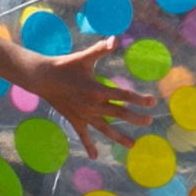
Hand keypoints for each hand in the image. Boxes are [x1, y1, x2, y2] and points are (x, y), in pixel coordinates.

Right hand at [18, 38, 149, 158]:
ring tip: (132, 145)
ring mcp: (84, 115)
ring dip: (119, 137)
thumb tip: (115, 38)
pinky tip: (95, 156)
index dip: (139, 99)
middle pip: (118, 114)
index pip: (123, 95)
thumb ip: (101, 49)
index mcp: (97, 89)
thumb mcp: (84, 57)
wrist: (43, 78)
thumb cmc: (65, 66)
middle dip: (135, 118)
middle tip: (149, 123)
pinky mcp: (75, 120)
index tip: (152, 102)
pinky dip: (89, 145)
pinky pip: (84, 135)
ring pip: (105, 128)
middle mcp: (93, 105)